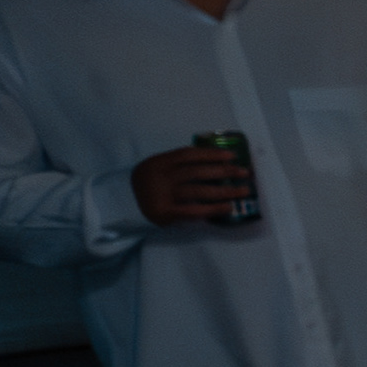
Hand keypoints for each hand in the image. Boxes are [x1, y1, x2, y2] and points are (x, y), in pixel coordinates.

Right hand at [131, 144, 256, 225]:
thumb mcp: (157, 169)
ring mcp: (162, 195)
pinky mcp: (165, 213)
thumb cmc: (148, 186)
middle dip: (224, 171)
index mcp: (158, 162)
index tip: (232, 156)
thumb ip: (178, 165)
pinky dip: (213, 209)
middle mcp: (160, 176)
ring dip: (225, 190)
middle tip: (245, 173)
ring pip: (199, 191)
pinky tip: (228, 207)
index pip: (188, 154)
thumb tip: (216, 162)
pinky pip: (194, 210)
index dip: (211, 154)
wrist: (122, 206)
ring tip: (244, 190)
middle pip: (197, 172)